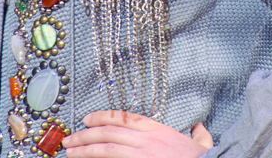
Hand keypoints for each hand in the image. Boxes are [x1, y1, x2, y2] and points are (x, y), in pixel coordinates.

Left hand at [60, 110, 212, 156]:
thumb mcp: (202, 145)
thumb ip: (199, 134)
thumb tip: (200, 126)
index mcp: (158, 131)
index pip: (124, 118)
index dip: (102, 116)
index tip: (87, 119)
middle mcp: (148, 140)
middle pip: (109, 132)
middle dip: (86, 134)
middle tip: (69, 139)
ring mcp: (143, 155)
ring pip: (107, 149)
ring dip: (85, 149)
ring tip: (70, 152)